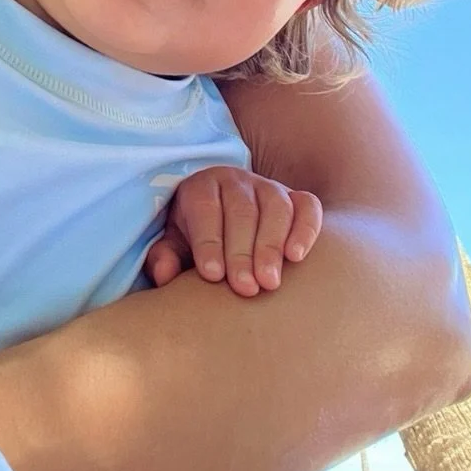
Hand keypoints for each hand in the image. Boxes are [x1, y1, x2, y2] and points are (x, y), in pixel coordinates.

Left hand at [145, 165, 321, 297]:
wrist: (227, 219)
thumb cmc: (199, 237)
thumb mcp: (176, 242)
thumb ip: (167, 255)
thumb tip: (163, 274)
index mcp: (202, 188)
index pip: (205, 209)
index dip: (208, 242)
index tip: (212, 275)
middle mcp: (237, 182)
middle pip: (241, 211)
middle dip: (242, 252)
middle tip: (244, 288)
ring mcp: (269, 187)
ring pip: (275, 208)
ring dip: (272, 245)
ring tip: (269, 282)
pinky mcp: (297, 199)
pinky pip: (307, 207)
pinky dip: (305, 229)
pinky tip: (296, 257)